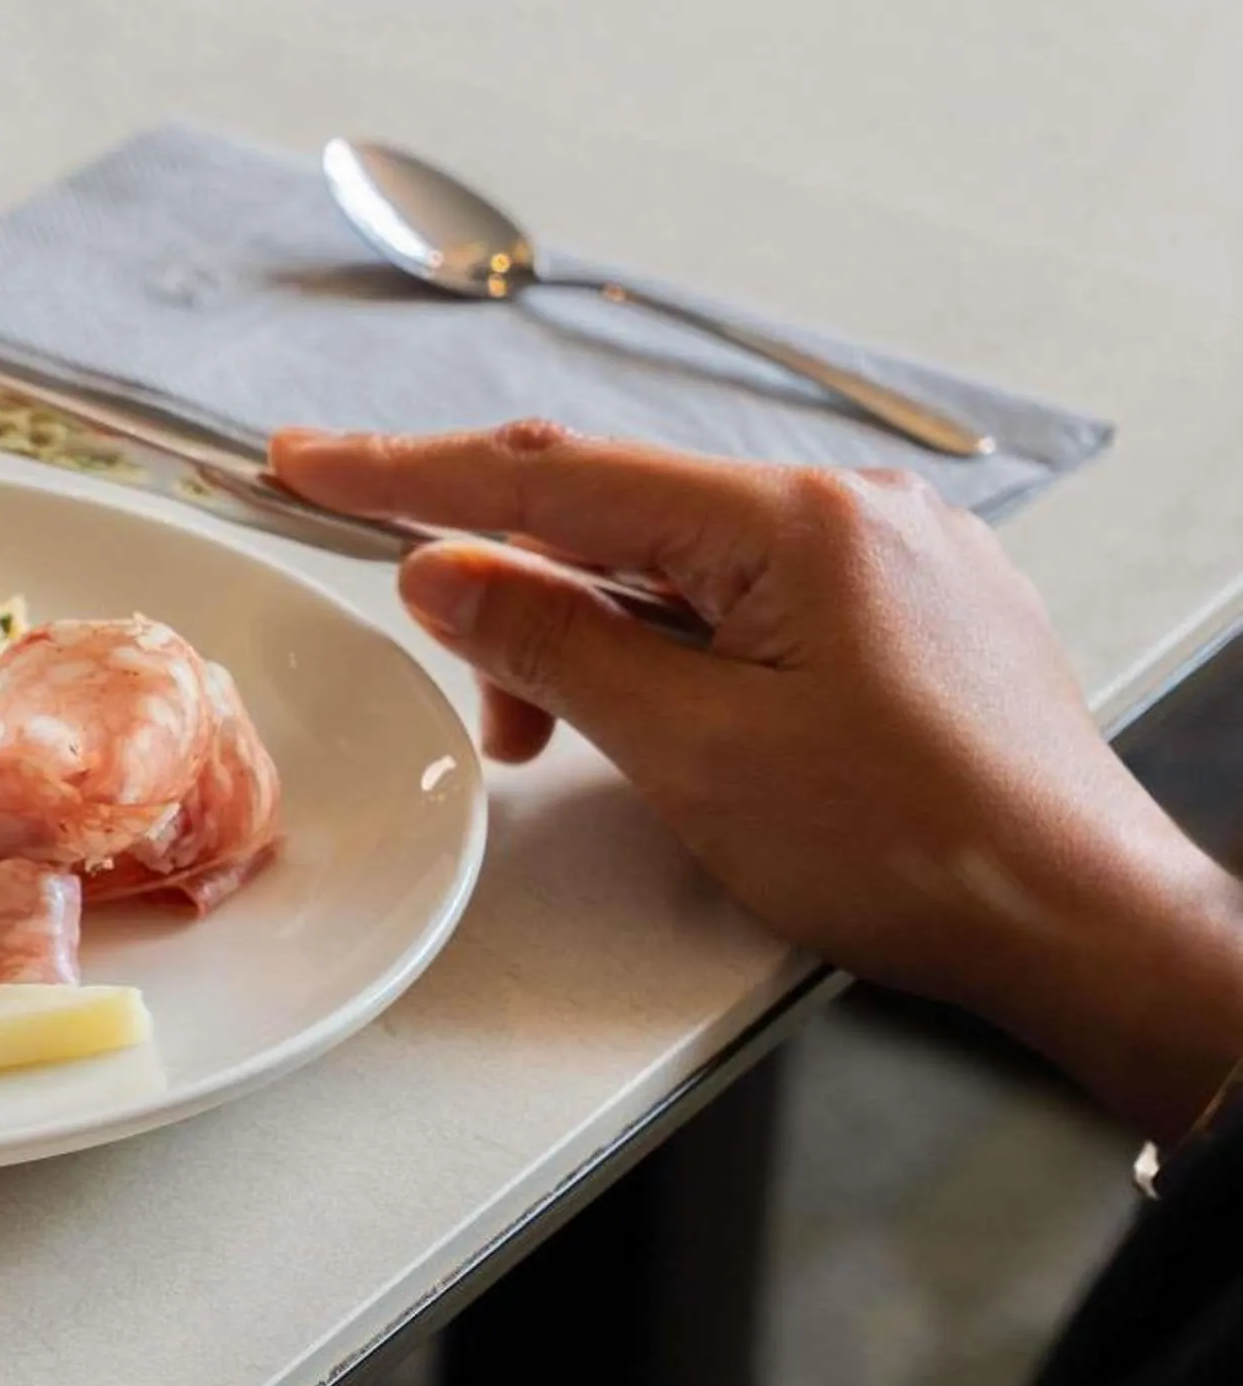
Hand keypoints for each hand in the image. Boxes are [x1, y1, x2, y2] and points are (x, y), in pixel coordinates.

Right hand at [271, 420, 1242, 1139]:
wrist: (1078, 923)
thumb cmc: (915, 848)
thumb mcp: (692, 752)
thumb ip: (554, 645)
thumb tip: (445, 572)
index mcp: (790, 521)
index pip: (554, 478)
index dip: (411, 474)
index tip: (307, 461)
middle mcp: (843, 511)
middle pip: (614, 515)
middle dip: (507, 587)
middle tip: (451, 671)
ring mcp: (883, 556)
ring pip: (677, 566)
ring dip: (590, 641)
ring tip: (555, 747)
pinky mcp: (901, 611)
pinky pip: (744, 597)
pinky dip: (668, 649)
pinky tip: (654, 721)